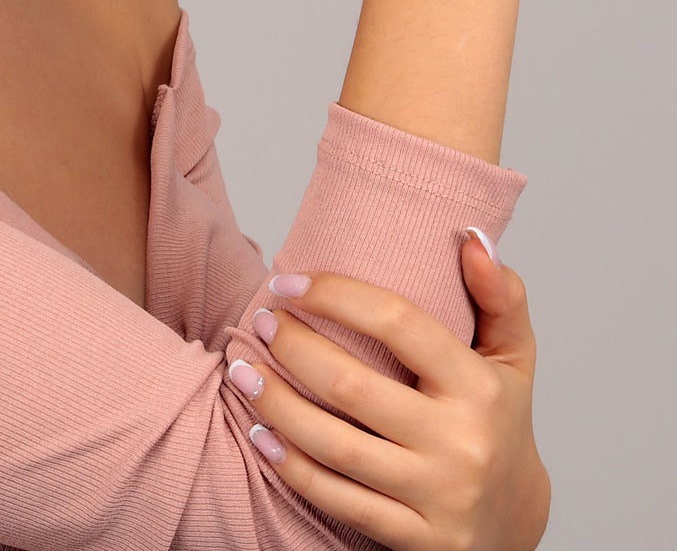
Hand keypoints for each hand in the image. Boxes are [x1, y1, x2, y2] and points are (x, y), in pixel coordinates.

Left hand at [231, 236, 549, 550]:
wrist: (518, 525)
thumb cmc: (499, 421)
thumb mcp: (513, 358)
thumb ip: (499, 295)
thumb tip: (469, 236)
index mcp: (479, 387)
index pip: (398, 322)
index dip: (335, 294)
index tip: (288, 281)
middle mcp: (459, 443)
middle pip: (350, 385)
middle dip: (291, 347)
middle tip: (259, 320)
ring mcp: (436, 495)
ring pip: (334, 445)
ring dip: (274, 403)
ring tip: (240, 368)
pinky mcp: (415, 539)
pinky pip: (336, 499)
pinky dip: (289, 465)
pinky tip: (258, 433)